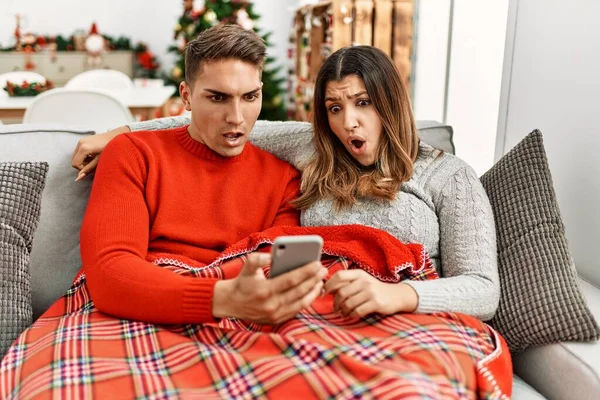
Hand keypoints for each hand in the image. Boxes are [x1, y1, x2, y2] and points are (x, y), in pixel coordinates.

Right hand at [71, 125, 130, 180]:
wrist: (116, 137)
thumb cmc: (110, 149)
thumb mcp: (99, 161)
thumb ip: (88, 169)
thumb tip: (78, 178)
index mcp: (84, 148)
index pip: (75, 164)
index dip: (82, 169)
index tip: (91, 167)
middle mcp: (80, 143)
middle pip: (73, 160)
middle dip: (81, 165)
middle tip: (93, 163)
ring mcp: (81, 140)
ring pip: (75, 156)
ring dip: (82, 160)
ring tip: (93, 159)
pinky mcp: (83, 139)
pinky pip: (78, 151)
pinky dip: (83, 156)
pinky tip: (92, 155)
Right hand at [212, 253, 327, 323]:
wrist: (230, 304)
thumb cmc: (242, 282)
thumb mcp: (247, 267)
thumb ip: (258, 258)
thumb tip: (271, 255)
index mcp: (265, 290)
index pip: (291, 280)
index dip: (307, 272)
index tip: (317, 264)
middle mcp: (271, 305)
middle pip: (299, 291)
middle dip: (314, 280)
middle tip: (324, 270)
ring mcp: (275, 315)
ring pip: (301, 303)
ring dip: (313, 292)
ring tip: (321, 281)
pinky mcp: (277, 320)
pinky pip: (296, 310)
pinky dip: (306, 301)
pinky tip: (312, 291)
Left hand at [324, 269, 418, 317]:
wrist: (396, 295)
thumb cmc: (374, 289)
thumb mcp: (362, 282)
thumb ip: (347, 283)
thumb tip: (326, 289)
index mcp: (359, 274)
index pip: (339, 275)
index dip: (328, 284)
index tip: (323, 293)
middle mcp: (364, 281)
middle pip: (342, 292)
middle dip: (335, 303)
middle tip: (335, 309)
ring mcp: (371, 292)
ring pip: (349, 303)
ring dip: (343, 311)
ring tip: (344, 313)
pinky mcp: (376, 303)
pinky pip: (358, 311)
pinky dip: (352, 315)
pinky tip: (352, 315)